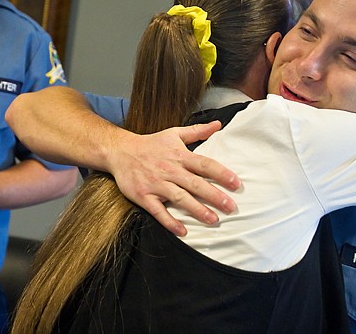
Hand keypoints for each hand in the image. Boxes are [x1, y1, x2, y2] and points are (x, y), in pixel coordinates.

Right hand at [108, 121, 240, 235]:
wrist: (120, 151)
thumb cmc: (150, 144)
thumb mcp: (174, 133)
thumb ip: (197, 131)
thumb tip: (218, 124)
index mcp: (179, 156)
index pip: (204, 164)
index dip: (221, 173)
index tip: (236, 183)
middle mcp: (170, 170)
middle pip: (195, 183)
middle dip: (214, 195)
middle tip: (231, 207)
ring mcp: (156, 184)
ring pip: (180, 198)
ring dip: (197, 209)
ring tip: (213, 219)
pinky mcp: (144, 196)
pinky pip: (158, 211)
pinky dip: (170, 221)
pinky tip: (182, 231)